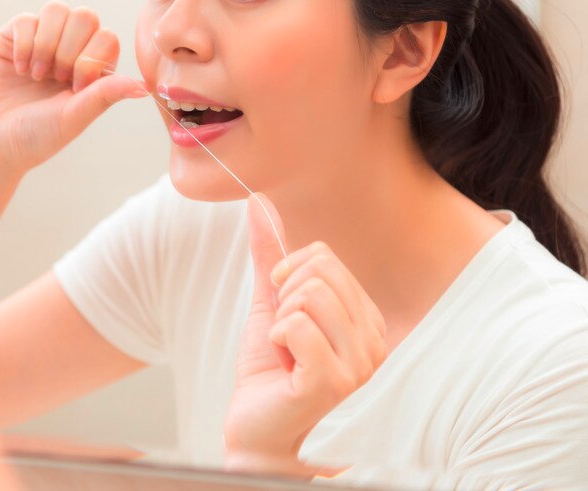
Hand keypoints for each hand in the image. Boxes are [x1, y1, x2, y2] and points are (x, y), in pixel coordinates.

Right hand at [0, 1, 147, 172]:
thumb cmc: (35, 137)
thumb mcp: (73, 118)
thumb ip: (104, 96)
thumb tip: (144, 87)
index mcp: (92, 70)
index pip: (107, 38)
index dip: (92, 58)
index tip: (75, 87)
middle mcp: (69, 51)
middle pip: (86, 16)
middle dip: (70, 48)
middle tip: (55, 78)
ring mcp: (41, 41)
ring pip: (57, 9)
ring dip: (47, 43)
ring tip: (36, 74)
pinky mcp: (13, 38)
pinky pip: (27, 19)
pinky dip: (24, 44)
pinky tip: (18, 70)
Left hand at [223, 194, 387, 476]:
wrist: (256, 427)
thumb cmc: (269, 371)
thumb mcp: (269, 303)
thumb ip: (268, 254)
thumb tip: (258, 201)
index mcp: (366, 318)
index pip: (325, 258)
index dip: (288, 275)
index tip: (283, 308)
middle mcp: (373, 340)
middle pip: (319, 270)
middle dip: (283, 297)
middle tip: (284, 334)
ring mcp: (359, 363)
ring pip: (308, 295)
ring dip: (280, 321)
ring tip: (287, 352)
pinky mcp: (334, 382)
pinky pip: (295, 325)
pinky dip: (276, 340)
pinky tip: (285, 367)